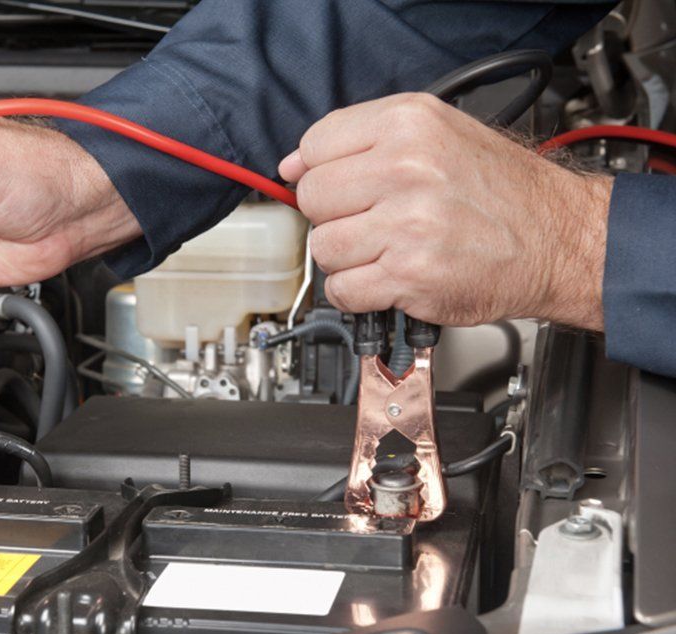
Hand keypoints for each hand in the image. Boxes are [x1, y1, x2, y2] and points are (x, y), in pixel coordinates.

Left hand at [279, 93, 611, 330]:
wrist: (556, 239)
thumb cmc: (501, 190)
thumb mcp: (438, 134)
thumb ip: (361, 140)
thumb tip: (292, 165)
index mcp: (408, 125)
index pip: (314, 146)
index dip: (321, 171)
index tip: (339, 187)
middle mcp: (406, 170)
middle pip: (312, 199)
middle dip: (334, 216)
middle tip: (369, 220)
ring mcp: (406, 226)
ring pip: (323, 247)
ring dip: (345, 257)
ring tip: (382, 250)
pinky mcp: (409, 277)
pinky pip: (342, 289)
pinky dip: (356, 292)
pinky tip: (385, 278)